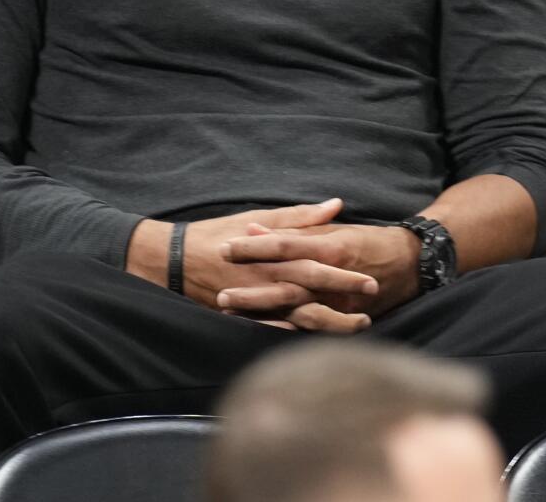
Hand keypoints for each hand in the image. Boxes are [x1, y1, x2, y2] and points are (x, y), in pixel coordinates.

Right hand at [129, 200, 380, 333]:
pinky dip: (294, 336)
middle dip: (343, 304)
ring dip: (329, 324)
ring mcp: (256, 303)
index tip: (372, 281)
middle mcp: (268, 282)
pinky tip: (318, 341)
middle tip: (372, 310)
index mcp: (274, 256)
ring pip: (298, 318)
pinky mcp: (243, 317)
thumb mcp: (259, 217)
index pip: (317, 266)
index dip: (345, 276)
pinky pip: (271, 331)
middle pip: (313, 296)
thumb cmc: (219, 234)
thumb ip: (299, 217)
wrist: (172, 260)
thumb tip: (335, 205)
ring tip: (358, 327)